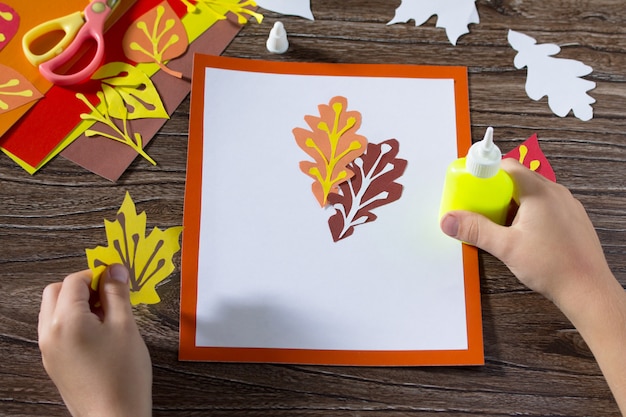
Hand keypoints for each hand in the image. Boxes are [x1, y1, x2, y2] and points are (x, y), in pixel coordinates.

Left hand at [38, 265, 151, 416]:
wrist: (114, 416)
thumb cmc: (123, 375)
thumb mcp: (125, 326)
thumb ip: (117, 293)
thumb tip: (115, 269)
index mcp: (66, 321)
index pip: (74, 281)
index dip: (97, 273)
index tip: (117, 275)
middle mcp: (50, 334)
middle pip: (57, 292)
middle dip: (82, 286)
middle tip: (110, 292)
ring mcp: (49, 349)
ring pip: (54, 310)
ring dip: (77, 303)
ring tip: (107, 313)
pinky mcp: (54, 362)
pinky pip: (57, 329)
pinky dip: (74, 320)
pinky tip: (100, 331)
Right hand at [440, 159, 625, 413]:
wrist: (588, 289)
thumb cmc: (550, 265)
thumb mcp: (505, 247)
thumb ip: (475, 230)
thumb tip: (448, 220)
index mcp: (539, 192)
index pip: (507, 166)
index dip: (486, 172)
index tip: (470, 185)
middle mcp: (556, 192)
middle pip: (519, 179)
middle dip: (496, 190)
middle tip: (479, 207)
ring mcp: (567, 205)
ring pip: (533, 192)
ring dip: (513, 201)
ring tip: (498, 222)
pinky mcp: (573, 218)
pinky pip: (545, 205)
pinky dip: (529, 211)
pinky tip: (521, 233)